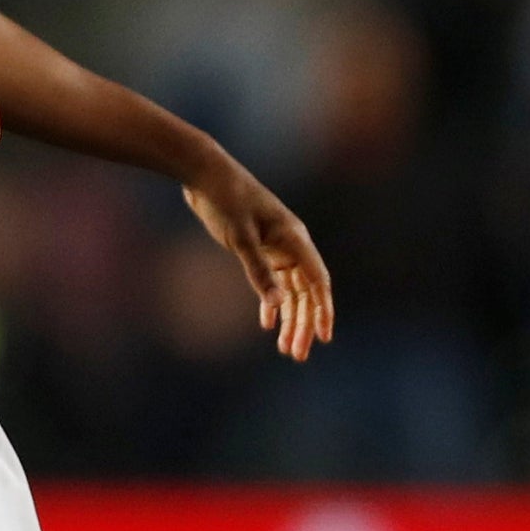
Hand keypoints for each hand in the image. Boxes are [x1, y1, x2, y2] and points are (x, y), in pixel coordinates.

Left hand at [183, 158, 335, 361]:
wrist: (205, 175)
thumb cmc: (225, 201)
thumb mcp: (240, 238)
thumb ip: (258, 272)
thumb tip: (277, 306)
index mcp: (294, 238)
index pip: (317, 281)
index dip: (323, 310)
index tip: (324, 337)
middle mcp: (291, 243)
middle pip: (306, 291)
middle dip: (304, 324)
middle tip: (298, 355)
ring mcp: (277, 245)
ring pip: (291, 289)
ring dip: (290, 318)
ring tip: (286, 349)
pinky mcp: (261, 247)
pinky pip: (274, 281)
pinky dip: (272, 303)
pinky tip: (267, 324)